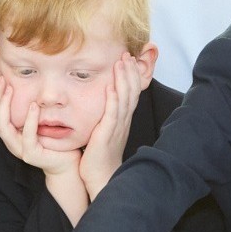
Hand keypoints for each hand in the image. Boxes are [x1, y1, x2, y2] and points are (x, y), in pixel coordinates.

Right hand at [0, 76, 81, 174]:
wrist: (67, 162)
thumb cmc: (54, 139)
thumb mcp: (39, 120)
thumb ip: (30, 109)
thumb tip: (27, 84)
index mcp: (10, 133)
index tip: (1, 79)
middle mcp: (11, 141)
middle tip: (2, 80)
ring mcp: (19, 149)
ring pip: (3, 127)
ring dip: (5, 105)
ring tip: (11, 89)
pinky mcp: (31, 154)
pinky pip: (27, 136)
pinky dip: (29, 119)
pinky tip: (34, 105)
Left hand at [80, 53, 144, 197]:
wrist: (102, 177)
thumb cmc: (100, 155)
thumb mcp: (105, 131)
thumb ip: (105, 116)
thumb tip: (102, 102)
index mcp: (122, 120)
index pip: (130, 93)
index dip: (130, 75)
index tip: (127, 59)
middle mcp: (123, 121)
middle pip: (131, 92)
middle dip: (129, 72)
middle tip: (127, 54)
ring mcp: (117, 127)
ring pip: (123, 98)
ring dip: (123, 79)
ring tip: (121, 62)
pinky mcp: (107, 134)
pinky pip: (112, 113)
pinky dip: (112, 99)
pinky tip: (111, 86)